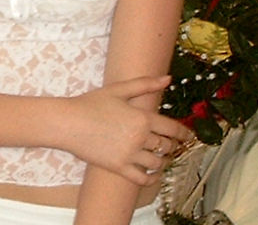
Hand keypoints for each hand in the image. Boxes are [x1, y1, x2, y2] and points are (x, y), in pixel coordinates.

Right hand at [58, 76, 192, 184]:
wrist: (67, 122)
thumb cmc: (91, 103)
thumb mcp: (118, 89)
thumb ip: (145, 84)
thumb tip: (168, 79)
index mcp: (142, 118)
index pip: (173, 129)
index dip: (184, 133)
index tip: (189, 136)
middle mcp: (140, 138)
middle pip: (166, 146)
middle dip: (172, 146)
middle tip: (173, 145)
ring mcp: (130, 155)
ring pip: (157, 163)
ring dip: (164, 161)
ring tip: (163, 158)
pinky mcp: (119, 168)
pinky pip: (142, 178)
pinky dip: (152, 178)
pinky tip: (154, 174)